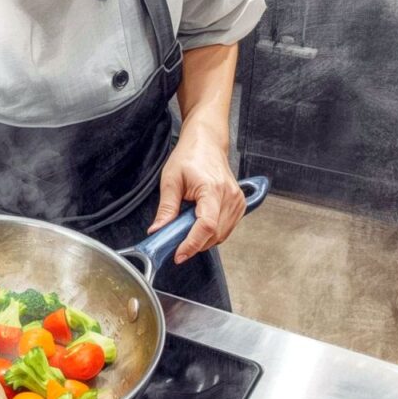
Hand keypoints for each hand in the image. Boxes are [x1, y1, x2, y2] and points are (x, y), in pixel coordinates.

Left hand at [147, 127, 245, 264]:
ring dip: (202, 240)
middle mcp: (230, 197)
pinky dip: (211, 233)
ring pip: (221, 235)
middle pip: (214, 234)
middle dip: (193, 244)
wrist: (207, 143)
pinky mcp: (239, 205)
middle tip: (174, 243)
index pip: (206, 226)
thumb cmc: (190, 156)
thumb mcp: (170, 180)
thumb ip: (166, 209)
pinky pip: (225, 229)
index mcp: (212, 189)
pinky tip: (197, 225)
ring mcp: (238, 202)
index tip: (178, 255)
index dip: (191, 244)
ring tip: (185, 229)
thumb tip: (157, 231)